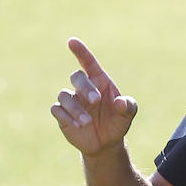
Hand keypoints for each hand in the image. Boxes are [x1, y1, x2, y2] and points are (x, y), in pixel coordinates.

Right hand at [51, 38, 138, 156]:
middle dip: (84, 87)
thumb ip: (128, 107)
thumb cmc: (118, 122)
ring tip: (87, 122)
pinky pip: (57, 109)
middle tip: (95, 101)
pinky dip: (67, 116)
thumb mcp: (128, 115)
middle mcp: (83, 88)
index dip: (81, 52)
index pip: (88, 63)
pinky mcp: (62, 114)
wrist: (107, 143)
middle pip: (76, 77)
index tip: (72, 41)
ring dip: (76, 108)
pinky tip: (79, 126)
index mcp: (99, 82)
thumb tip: (120, 102)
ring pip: (64, 95)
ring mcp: (71, 100)